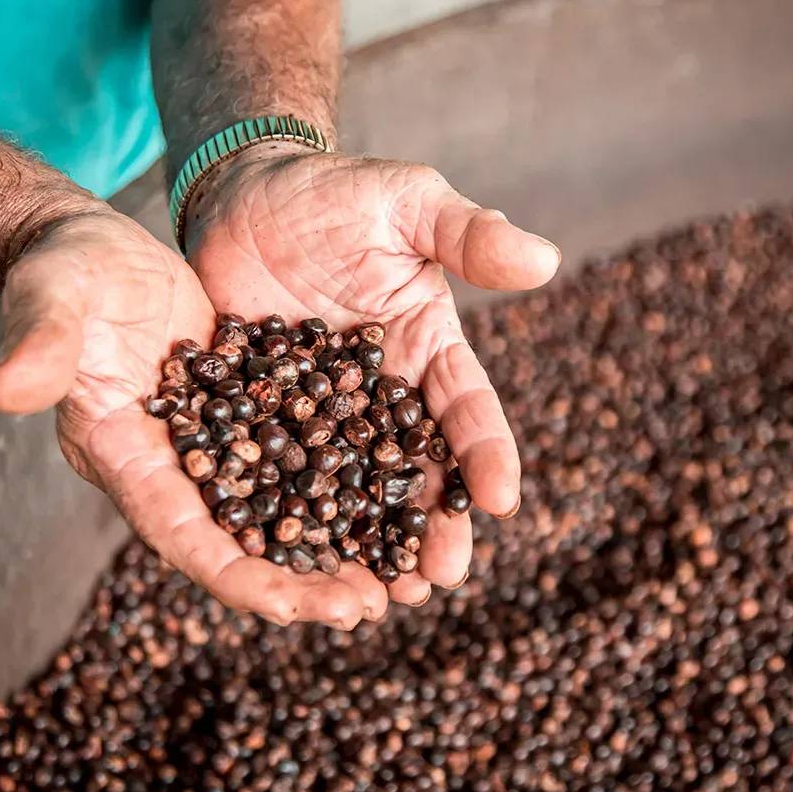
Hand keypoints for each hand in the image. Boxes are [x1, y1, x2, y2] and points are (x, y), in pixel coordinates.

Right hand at [0, 207, 373, 628]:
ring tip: (395, 573)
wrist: (97, 250)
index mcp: (127, 456)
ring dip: (335, 541)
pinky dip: (344, 478)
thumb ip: (40, 348)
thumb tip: (4, 391)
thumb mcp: (53, 303)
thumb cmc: (65, 273)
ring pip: (282, 506)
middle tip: (368, 607)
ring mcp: (217, 440)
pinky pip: (302, 454)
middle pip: (244, 540)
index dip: (237, 577)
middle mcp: (176, 464)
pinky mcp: (249, 407)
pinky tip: (395, 492)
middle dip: (302, 579)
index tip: (295, 611)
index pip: (184, 536)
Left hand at [185, 145, 560, 609]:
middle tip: (437, 580)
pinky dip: (289, 518)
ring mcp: (322, 414)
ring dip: (368, 542)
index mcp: (428, 351)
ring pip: (354, 489)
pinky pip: (277, 475)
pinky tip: (292, 562)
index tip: (501, 501)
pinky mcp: (262, 419)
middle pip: (416, 469)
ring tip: (381, 596)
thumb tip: (546, 261)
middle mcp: (383, 395)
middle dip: (432, 525)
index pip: (466, 411)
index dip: (487, 455)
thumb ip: (469, 233)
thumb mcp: (407, 203)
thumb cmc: (334, 195)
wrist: (246, 195)